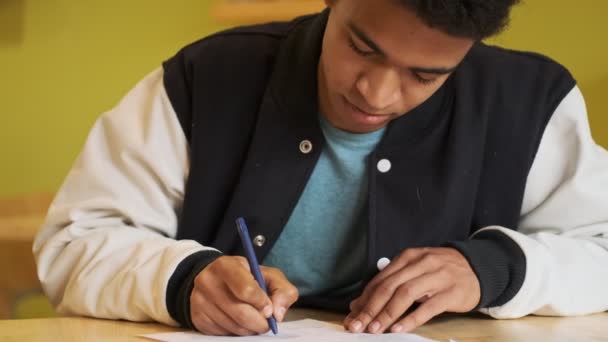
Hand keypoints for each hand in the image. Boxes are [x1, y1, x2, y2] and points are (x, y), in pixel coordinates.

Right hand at [190, 256, 298, 334]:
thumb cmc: (247, 278)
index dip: (262, 303)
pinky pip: (223, 333)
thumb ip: (282, 290)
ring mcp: (199, 300)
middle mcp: (208, 280)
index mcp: (226, 265)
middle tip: (266, 323)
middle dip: (260, 322)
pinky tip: (238, 321)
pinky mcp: (197, 317)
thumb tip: (278, 313)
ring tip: (253, 321)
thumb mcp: (268, 275)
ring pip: (233, 326)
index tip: (269, 308)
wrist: (217, 281)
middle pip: (240, 313)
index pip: (245, 290)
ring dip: (250, 329)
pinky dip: (236, 332)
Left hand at [344, 247, 479, 333]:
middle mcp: (421, 264)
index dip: (364, 299)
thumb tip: (359, 304)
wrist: (479, 268)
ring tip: (374, 329)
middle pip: (389, 287)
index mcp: (408, 257)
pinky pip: (428, 307)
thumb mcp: (415, 271)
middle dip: (370, 308)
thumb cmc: (441, 271)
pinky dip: (411, 318)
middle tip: (357, 325)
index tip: (352, 316)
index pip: (380, 280)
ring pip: (405, 295)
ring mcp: (437, 277)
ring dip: (387, 314)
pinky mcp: (451, 292)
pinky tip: (398, 329)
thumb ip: (389, 284)